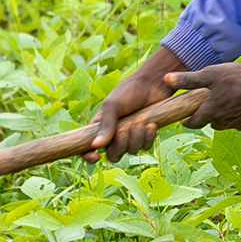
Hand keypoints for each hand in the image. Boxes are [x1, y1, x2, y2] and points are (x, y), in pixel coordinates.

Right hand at [86, 45, 181, 162]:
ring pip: (131, 151)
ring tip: (140, 120)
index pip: (88, 147)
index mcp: (100, 127)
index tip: (96, 157)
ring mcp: (130, 137)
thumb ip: (106, 125)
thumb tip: (96, 146)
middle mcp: (113, 135)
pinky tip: (151, 123)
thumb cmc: (128, 91)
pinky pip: (145, 147)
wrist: (153, 84)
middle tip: (124, 128)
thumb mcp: (113, 105)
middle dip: (120, 144)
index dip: (88, 156)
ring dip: (136, 137)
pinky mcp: (145, 136)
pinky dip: (148, 137)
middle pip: (113, 154)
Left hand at [168, 60, 240, 130]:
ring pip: (226, 123)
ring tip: (227, 101)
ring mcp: (239, 124)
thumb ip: (188, 79)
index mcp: (211, 112)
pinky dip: (240, 115)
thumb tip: (166, 79)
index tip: (184, 120)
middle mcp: (223, 122)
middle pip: (211, 122)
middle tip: (209, 104)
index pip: (194, 123)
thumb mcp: (209, 74)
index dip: (188, 121)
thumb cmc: (237, 78)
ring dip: (224, 115)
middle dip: (208, 116)